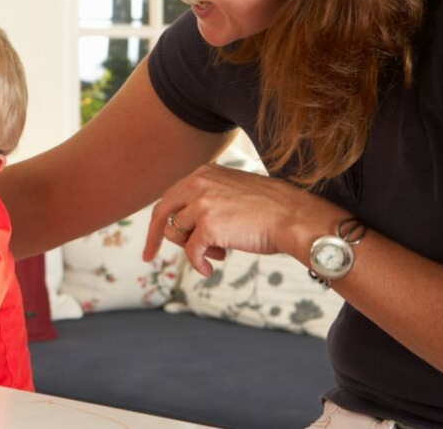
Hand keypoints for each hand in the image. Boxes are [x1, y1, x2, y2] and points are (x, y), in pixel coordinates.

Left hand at [143, 162, 316, 276]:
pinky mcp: (208, 226)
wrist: (294, 217)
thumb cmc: (270, 209)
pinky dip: (198, 264)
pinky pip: (191, 251)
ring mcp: (202, 204)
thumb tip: (185, 225)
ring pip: (177, 233)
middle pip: (162, 212)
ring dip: (193, 249)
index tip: (154, 236)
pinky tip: (209, 269)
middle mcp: (198, 183)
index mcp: (204, 173)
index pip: (171, 196)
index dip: (160, 218)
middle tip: (148, 255)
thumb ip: (208, 199)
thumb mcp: (233, 191)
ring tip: (218, 254)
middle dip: (154, 236)